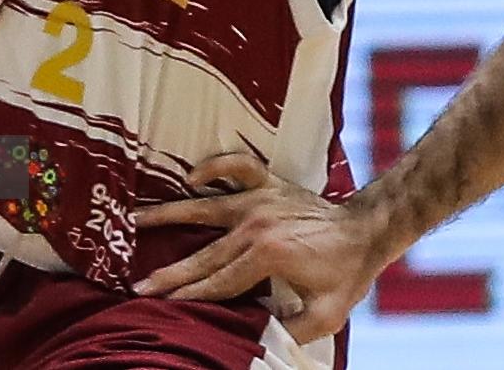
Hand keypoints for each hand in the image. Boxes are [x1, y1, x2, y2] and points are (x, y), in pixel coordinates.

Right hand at [132, 153, 394, 342]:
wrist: (368, 229)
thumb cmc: (347, 274)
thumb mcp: (325, 315)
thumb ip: (290, 330)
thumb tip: (255, 338)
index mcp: (267, 257)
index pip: (218, 284)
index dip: (188, 298)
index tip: (158, 307)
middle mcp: (257, 225)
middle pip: (204, 255)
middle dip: (169, 274)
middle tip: (136, 286)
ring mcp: (261, 200)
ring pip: (205, 207)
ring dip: (169, 214)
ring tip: (135, 218)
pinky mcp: (270, 183)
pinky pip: (238, 166)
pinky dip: (215, 165)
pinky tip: (192, 175)